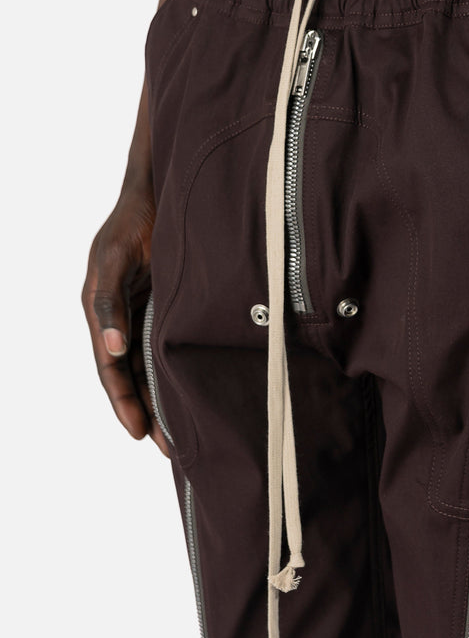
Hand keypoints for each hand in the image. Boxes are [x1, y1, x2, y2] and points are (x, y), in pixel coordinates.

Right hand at [81, 181, 169, 455]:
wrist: (164, 190)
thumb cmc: (132, 222)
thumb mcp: (112, 261)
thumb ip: (109, 304)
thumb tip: (110, 350)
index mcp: (102, 312)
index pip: (111, 370)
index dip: (123, 402)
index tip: (139, 434)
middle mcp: (123, 318)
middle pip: (133, 376)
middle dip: (148, 411)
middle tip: (168, 447)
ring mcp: (147, 313)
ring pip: (154, 367)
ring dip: (166, 398)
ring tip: (184, 432)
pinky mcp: (171, 307)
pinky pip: (172, 347)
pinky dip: (180, 371)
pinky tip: (197, 391)